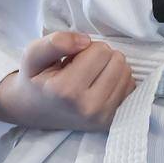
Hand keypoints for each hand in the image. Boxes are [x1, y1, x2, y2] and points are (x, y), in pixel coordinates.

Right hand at [0, 31, 135, 132]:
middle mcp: (88, 107)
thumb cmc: (35, 80)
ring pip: (127, 73)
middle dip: (101, 56)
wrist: (33, 111)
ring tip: (89, 77)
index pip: (100, 50)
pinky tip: (99, 86)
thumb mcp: (32, 54)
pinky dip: (117, 82)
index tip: (72, 59)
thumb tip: (86, 40)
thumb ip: (56, 42)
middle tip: (81, 67)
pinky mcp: (113, 122)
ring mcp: (103, 117)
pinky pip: (130, 88)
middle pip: (117, 60)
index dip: (86, 47)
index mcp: (66, 90)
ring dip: (110, 68)